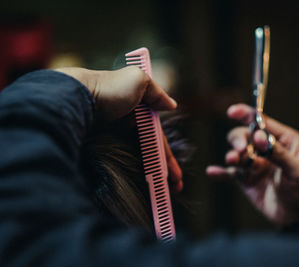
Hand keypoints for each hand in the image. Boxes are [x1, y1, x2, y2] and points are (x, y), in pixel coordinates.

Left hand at [55, 67, 182, 192]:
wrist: (72, 98)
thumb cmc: (107, 88)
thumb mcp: (137, 80)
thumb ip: (156, 92)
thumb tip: (172, 104)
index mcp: (136, 112)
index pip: (156, 139)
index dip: (167, 158)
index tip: (175, 177)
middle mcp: (124, 126)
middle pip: (147, 154)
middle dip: (162, 173)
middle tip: (171, 192)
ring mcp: (111, 139)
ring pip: (135, 162)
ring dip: (148, 179)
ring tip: (158, 196)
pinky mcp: (99, 149)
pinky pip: (119, 166)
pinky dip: (130, 178)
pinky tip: (137, 189)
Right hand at [206, 103, 298, 225]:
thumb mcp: (296, 170)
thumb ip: (278, 153)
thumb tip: (259, 136)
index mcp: (283, 140)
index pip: (262, 122)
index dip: (246, 115)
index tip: (232, 112)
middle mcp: (266, 149)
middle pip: (244, 136)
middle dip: (239, 140)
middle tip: (240, 150)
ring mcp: (255, 164)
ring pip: (237, 154)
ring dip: (233, 155)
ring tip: (232, 161)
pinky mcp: (246, 179)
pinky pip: (230, 173)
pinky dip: (221, 172)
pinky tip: (212, 172)